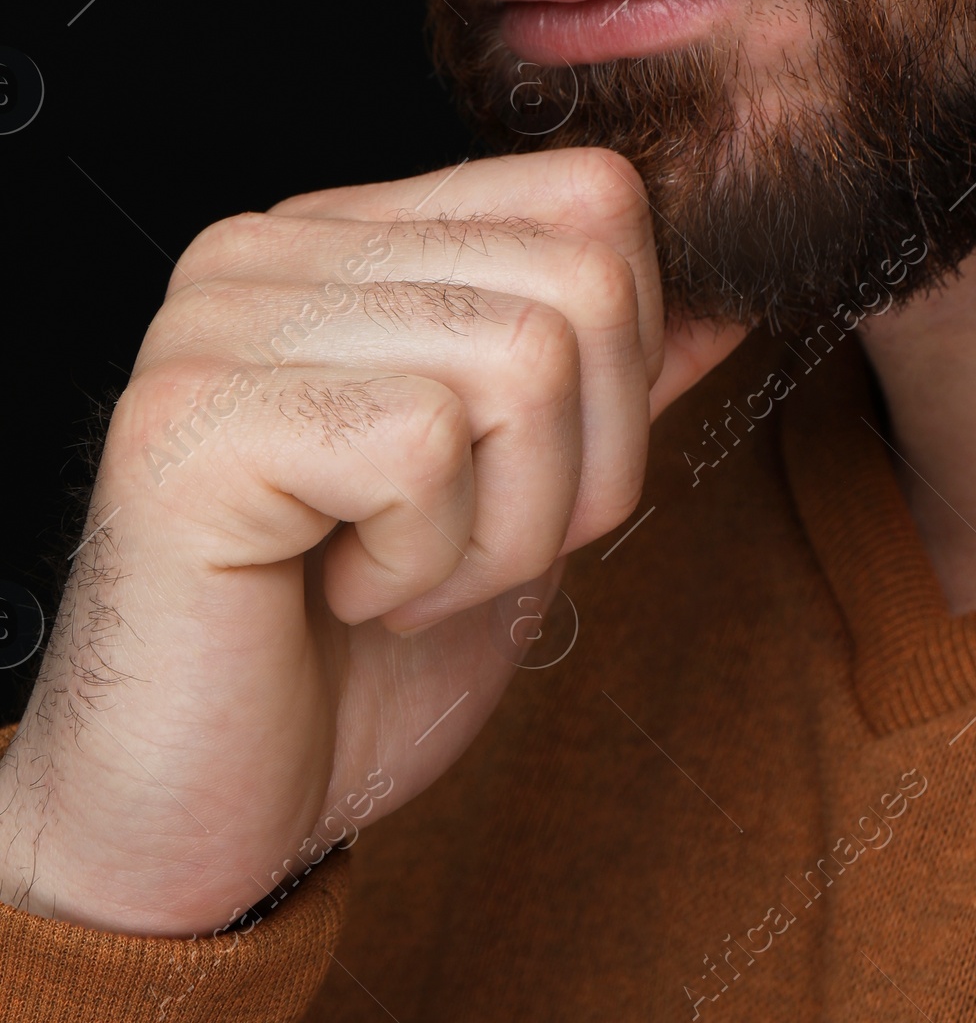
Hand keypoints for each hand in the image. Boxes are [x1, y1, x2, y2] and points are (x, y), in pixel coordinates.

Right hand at [0, 150, 743, 935]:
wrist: (197, 830)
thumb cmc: (349, 669)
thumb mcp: (521, 504)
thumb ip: (608, 387)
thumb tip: (731, 300)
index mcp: (352, 240)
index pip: (587, 196)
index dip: (631, 359)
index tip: (535, 478)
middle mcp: (276, 247)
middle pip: (583, 277)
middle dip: (582, 463)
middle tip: (467, 559)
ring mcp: (221, 321)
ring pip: (524, 359)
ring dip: (503, 529)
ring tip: (397, 582)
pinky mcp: (193, 419)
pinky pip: (424, 446)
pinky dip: (425, 562)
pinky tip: (339, 594)